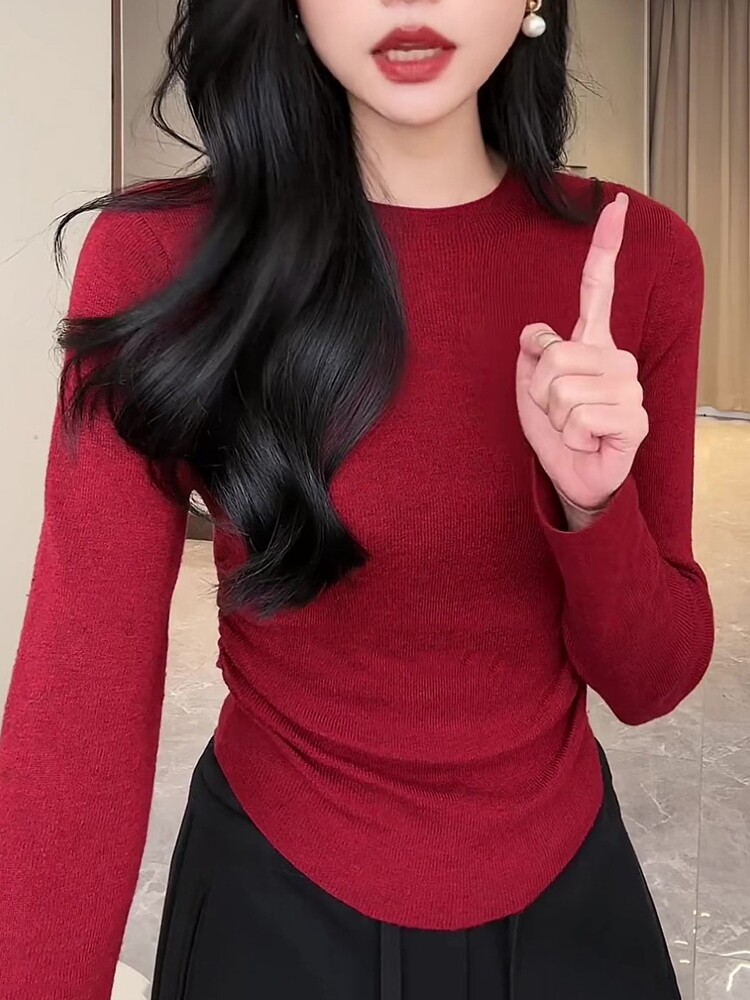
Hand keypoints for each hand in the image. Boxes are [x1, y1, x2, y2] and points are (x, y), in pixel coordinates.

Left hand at [515, 193, 648, 512]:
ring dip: (554, 416)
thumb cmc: (556, 431)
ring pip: (561, 388)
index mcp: (592, 343)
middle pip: (554, 354)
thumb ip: (532, 355)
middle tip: (557, 412)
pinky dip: (571, 436)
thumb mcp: (529, 390)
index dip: (604, 246)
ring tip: (573, 427)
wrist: (574, 477)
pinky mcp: (634, 418)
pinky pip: (578, 417)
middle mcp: (616, 357)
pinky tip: (588, 440)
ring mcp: (629, 387)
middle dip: (539, 390)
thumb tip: (536, 333)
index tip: (614, 203)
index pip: (598, 288)